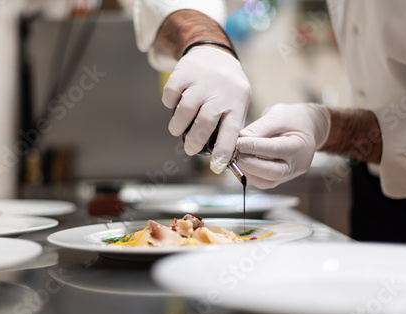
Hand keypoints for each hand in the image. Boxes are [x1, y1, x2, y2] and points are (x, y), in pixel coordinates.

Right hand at [162, 46, 250, 173]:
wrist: (214, 53)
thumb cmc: (226, 88)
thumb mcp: (237, 103)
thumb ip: (228, 126)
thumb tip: (219, 157)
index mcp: (237, 103)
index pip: (231, 132)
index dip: (223, 152)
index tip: (216, 168)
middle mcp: (221, 91)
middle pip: (205, 123)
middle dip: (194, 142)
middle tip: (190, 150)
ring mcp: (202, 80)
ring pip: (185, 110)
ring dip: (178, 126)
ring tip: (177, 130)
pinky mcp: (184, 72)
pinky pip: (171, 94)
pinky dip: (169, 104)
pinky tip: (174, 105)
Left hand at [236, 103, 330, 187]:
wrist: (306, 127)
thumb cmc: (293, 118)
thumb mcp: (278, 115)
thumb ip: (260, 128)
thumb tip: (239, 139)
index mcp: (301, 146)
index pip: (275, 149)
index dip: (254, 147)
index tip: (236, 142)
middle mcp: (298, 165)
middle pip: (272, 171)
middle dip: (249, 163)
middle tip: (232, 154)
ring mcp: (290, 175)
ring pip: (266, 181)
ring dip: (247, 171)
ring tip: (233, 158)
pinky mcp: (280, 179)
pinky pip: (263, 182)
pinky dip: (249, 174)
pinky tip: (240, 163)